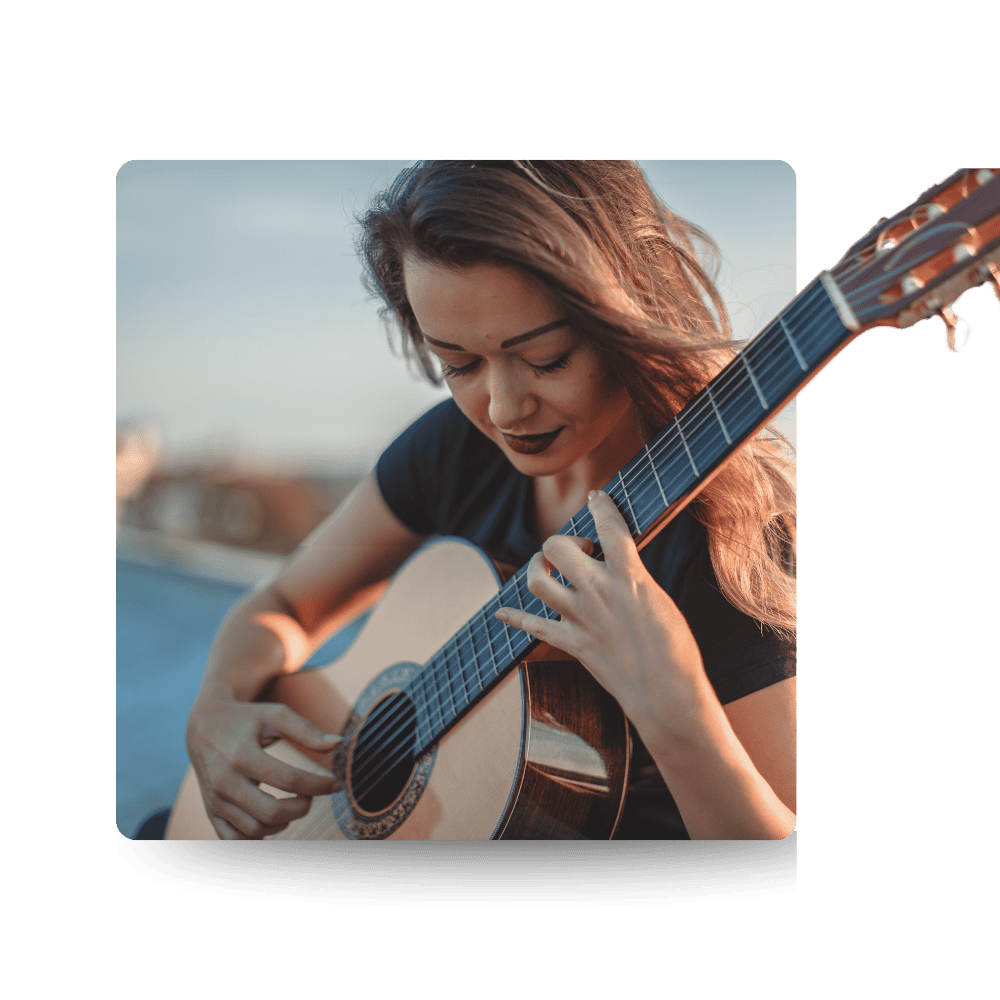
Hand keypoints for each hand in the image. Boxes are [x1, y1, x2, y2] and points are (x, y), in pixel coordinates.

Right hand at [185, 693, 343, 839]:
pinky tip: (272, 818)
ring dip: (283, 822)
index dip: (319, 785)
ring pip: (256, 830)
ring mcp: (216, 800)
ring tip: (292, 802)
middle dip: (302, 807)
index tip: (335, 783)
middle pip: (272, 812)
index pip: (289, 780)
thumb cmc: (245, 718)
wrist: (202, 725)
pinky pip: (235, 840)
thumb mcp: (274, 715)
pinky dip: (258, 836)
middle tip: (311, 794)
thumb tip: (338, 744)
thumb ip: (307, 730)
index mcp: (241, 755)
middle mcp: (224, 782)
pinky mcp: (212, 812)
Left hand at [495, 490, 710, 738]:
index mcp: (630, 577)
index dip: (601, 505)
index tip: (596, 498)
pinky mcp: (572, 643)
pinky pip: (533, 626)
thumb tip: (621, 571)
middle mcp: (599, 592)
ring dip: (537, 568)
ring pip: (537, 580)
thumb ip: (633, 580)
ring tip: (546, 568)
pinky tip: (501, 613)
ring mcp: (581, 618)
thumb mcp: (659, 599)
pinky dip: (514, 618)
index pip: (609, 526)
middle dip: (562, 542)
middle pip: (558, 547)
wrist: (667, 692)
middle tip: (578, 552)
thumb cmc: (676, 648)